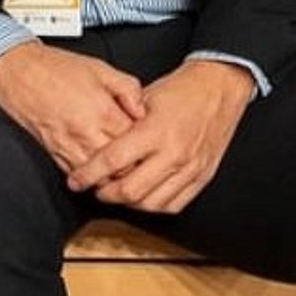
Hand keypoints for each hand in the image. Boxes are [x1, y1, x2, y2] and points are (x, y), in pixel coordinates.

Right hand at [0, 41, 146, 172]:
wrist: (14, 70)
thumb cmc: (53, 67)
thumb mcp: (100, 67)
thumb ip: (128, 88)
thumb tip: (143, 110)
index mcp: (101, 110)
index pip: (135, 142)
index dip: (147, 146)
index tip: (151, 146)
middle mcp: (85, 132)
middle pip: (121, 166)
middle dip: (133, 168)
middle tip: (142, 165)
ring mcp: (67, 145)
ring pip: (99, 177)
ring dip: (112, 178)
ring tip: (122, 173)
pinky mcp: (52, 152)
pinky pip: (76, 174)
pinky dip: (89, 178)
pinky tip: (97, 172)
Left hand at [66, 60, 253, 213]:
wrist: (218, 89)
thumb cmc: (180, 90)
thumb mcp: (143, 97)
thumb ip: (121, 121)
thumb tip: (96, 139)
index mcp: (155, 131)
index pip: (113, 161)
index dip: (89, 174)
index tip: (76, 180)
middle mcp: (174, 154)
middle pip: (130, 190)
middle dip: (105, 194)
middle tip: (93, 188)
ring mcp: (190, 169)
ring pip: (151, 203)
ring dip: (128, 203)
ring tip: (115, 193)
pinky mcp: (202, 177)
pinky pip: (174, 205)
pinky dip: (154, 206)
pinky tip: (142, 198)